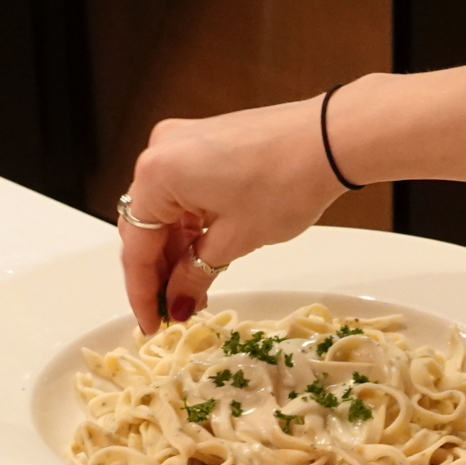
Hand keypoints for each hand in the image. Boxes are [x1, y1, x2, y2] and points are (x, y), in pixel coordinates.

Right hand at [117, 60, 465, 330]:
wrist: (329, 140)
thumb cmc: (285, 183)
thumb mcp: (234, 241)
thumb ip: (194, 275)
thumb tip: (177, 302)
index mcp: (157, 174)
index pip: (136, 246)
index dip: (142, 292)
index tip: (152, 323)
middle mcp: (159, 151)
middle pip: (146, 226)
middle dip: (158, 273)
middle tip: (172, 312)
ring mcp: (182, 143)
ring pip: (165, 211)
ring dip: (176, 252)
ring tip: (192, 292)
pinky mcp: (203, 142)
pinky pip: (183, 192)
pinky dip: (190, 226)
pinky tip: (202, 258)